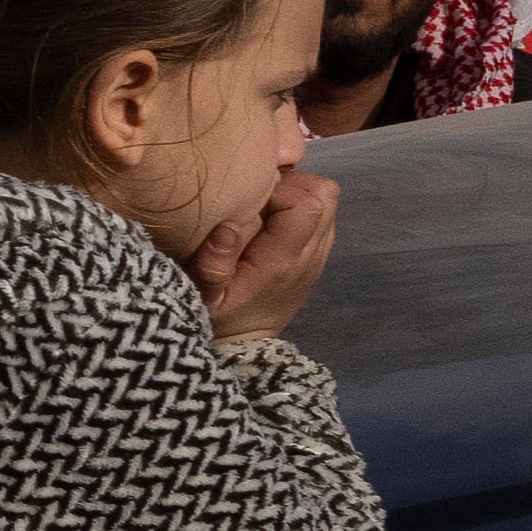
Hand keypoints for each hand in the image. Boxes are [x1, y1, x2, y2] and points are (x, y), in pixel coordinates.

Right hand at [192, 166, 337, 346]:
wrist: (244, 345)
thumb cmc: (220, 317)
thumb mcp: (202, 297)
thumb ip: (213, 264)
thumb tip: (228, 227)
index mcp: (284, 261)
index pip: (307, 203)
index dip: (280, 189)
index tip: (249, 197)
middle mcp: (310, 255)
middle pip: (326, 195)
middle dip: (295, 185)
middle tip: (260, 195)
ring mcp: (318, 257)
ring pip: (329, 202)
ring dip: (299, 195)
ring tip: (266, 207)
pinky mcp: (317, 258)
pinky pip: (323, 217)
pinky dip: (302, 210)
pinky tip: (273, 222)